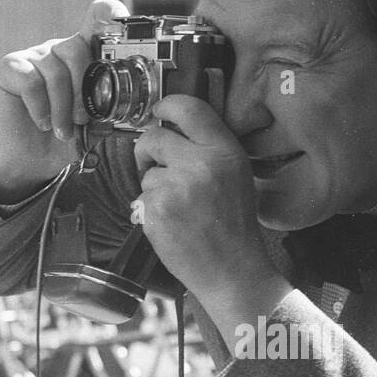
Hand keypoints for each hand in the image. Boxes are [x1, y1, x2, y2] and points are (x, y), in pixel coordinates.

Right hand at [0, 0, 129, 202]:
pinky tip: (43, 122)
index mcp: (87, 56)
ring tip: (63, 129)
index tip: (118, 23)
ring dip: (62, 108)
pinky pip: (31, 81)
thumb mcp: (98, 124)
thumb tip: (134, 103)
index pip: (98, 18)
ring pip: (55, 71)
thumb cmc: (70, 136)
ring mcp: (35, 55)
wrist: (36, 157)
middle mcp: (61, 49)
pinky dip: (40, 108)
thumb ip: (113, 107)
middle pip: (77, 48)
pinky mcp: (11, 67)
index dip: (108, 15)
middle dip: (84, 90)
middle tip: (83, 119)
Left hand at [134, 94, 291, 343]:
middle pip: (154, 137)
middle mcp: (201, 163)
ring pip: (146, 174)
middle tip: (155, 167)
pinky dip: (150, 212)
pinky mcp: (157, 211)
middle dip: (147, 151)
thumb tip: (172, 128)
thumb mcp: (236, 175)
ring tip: (179, 211)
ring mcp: (176, 187)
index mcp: (224, 151)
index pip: (188, 108)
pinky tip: (172, 226)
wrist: (233, 270)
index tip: (158, 112)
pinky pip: (140, 199)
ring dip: (154, 189)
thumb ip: (210, 148)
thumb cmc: (234, 225)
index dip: (166, 106)